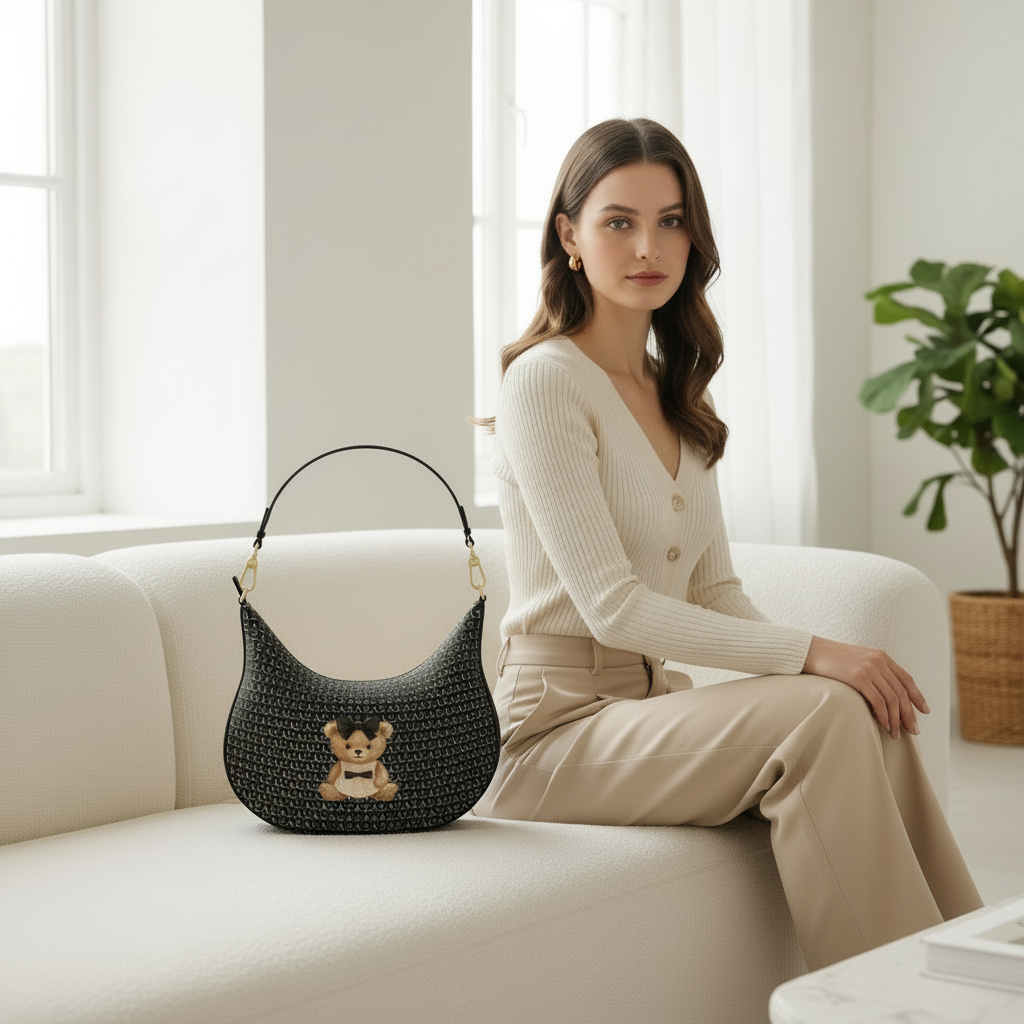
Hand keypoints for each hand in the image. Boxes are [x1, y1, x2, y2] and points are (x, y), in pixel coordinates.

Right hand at [802, 636, 930, 738]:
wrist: (810, 651)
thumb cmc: (831, 659)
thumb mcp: (857, 660)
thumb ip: (873, 671)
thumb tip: (885, 693)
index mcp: (881, 656)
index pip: (906, 679)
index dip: (917, 696)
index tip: (924, 711)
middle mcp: (878, 661)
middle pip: (902, 692)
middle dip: (909, 714)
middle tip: (913, 730)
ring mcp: (869, 668)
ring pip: (892, 699)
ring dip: (896, 720)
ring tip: (895, 733)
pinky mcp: (857, 677)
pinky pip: (877, 701)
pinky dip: (883, 716)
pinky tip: (883, 725)